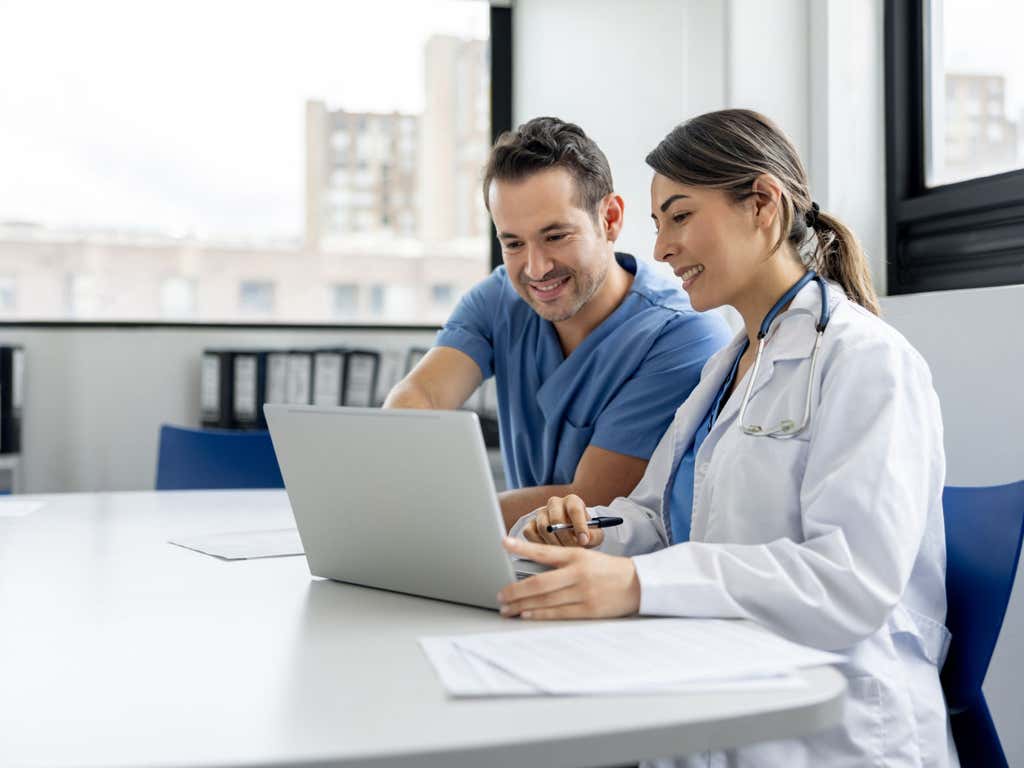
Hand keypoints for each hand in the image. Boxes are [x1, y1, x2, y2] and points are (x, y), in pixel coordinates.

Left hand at [498, 537, 640, 619]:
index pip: (544, 551)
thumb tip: (531, 571)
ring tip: (507, 608)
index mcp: (577, 556)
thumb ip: (562, 562)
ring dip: (522, 605)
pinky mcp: (589, 610)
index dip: (523, 547)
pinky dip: (540, 613)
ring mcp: (583, 592)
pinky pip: (558, 613)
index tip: (504, 543)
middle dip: (515, 590)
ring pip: (546, 600)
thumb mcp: (586, 557)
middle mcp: (578, 573)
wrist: (639, 583)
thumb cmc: (608, 570)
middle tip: (500, 595)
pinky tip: (527, 614)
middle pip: (539, 583)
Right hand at [521, 494, 602, 547]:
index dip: (579, 525)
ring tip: (564, 551)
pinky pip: (530, 533)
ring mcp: (541, 513)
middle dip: (566, 538)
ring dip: (554, 543)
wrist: (573, 537)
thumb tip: (585, 538)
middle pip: (556, 518)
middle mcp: (555, 503)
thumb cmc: (584, 534)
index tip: (584, 540)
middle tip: (573, 549)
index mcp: (572, 501)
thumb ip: (593, 536)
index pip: (574, 509)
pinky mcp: (531, 524)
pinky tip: (550, 548)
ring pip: (543, 527)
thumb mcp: (595, 535)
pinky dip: (539, 544)